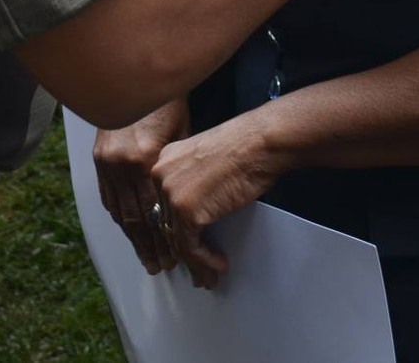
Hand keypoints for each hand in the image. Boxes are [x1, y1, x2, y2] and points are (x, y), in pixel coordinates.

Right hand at [94, 98, 188, 274]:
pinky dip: (118, 215)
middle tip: (159, 266)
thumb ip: (174, 170)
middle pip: (136, 218)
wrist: (135, 76)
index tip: (175, 255)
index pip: (156, 211)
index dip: (166, 236)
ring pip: (119, 211)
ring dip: (133, 237)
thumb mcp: (180, 135)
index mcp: (145, 158)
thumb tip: (181, 204)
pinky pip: (107, 195)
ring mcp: (107, 161)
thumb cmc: (167, 103)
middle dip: (149, 246)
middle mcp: (123, 163)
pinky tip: (128, 230)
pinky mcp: (98, 157)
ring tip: (145, 257)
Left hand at [151, 110, 291, 287]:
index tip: (182, 248)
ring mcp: (171, 194)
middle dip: (181, 251)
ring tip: (209, 275)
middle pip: (165, 223)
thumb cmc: (244, 147)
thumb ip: (191, 180)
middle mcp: (160, 175)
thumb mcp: (205, 160)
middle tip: (196, 269)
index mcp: (163, 160)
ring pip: (177, 240)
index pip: (160, 203)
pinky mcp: (186, 212)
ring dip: (195, 263)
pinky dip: (204, 261)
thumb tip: (195, 212)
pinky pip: (191, 247)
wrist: (258, 143)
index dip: (172, 230)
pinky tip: (218, 265)